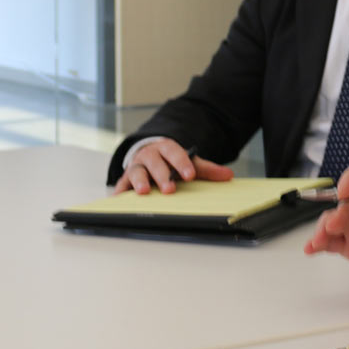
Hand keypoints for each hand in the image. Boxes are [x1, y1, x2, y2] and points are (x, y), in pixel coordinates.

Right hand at [114, 139, 233, 192]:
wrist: (150, 154)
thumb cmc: (171, 161)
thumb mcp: (189, 162)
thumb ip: (207, 169)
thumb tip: (228, 175)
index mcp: (166, 148)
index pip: (174, 152)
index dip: (181, 163)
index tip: (189, 175)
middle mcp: (149, 155)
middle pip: (154, 162)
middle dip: (161, 175)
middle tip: (169, 189)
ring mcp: (136, 166)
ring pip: (136, 171)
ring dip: (139, 181)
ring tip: (144, 192)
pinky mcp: (126, 179)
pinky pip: (121, 185)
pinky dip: (120, 193)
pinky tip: (119, 200)